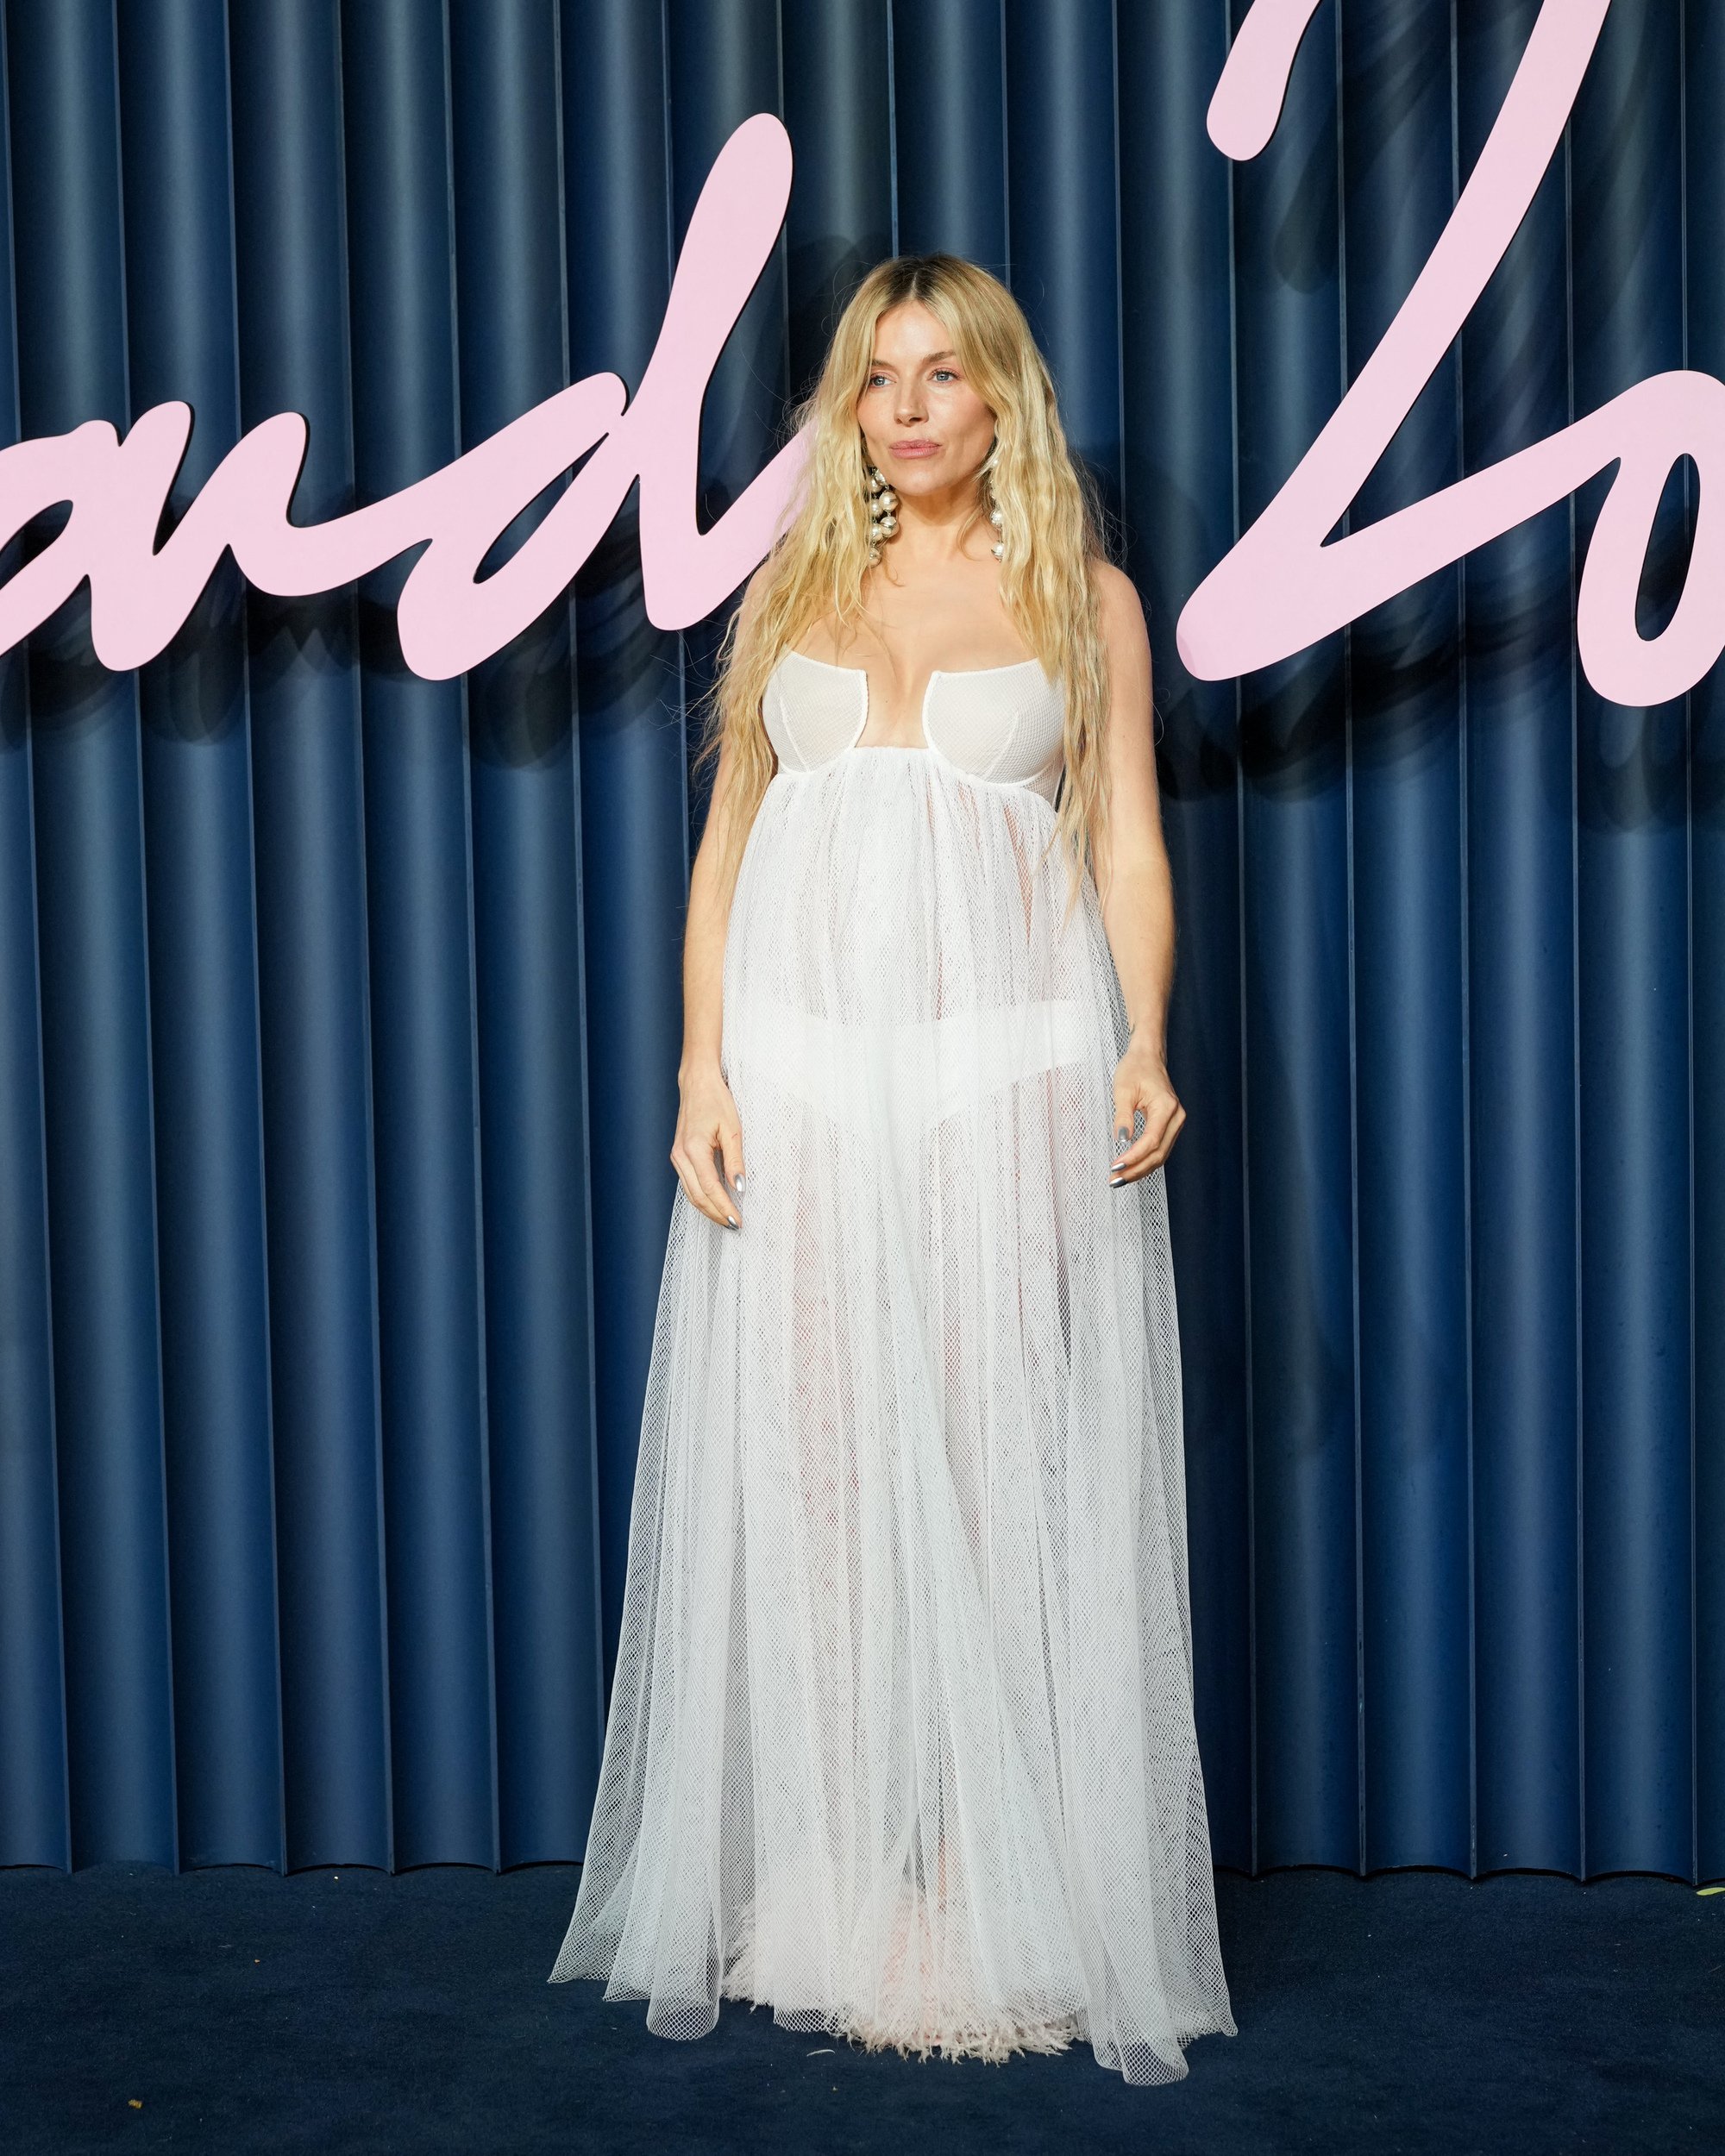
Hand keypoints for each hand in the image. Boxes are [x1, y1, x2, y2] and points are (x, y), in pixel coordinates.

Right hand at [671, 1062, 744, 1228]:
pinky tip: (715, 1202)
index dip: (723, 1207)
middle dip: (716, 1214)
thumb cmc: (716, 1101)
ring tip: (726, 1218)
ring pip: (690, 1193)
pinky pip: (689, 1183)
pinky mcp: (679, 1156)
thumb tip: (739, 1187)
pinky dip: (701, 1196)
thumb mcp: (733, 1129)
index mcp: (693, 1149)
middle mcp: (681, 1156)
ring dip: (708, 1208)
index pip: (709, 1188)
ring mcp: (677, 1156)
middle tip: (734, 1225)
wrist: (697, 1084)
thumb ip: (735, 1160)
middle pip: (697, 1196)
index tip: (737, 1221)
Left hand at [1109, 1033, 1184, 1183]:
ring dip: (1141, 1169)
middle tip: (1115, 1180)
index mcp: (1166, 1107)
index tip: (1116, 1167)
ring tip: (1120, 1179)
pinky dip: (1146, 1161)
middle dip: (1137, 1170)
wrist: (1148, 1057)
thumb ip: (1123, 1116)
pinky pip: (1160, 1148)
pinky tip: (1131, 1168)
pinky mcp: (1170, 1125)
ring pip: (1161, 1155)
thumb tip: (1122, 1141)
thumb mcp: (1123, 1090)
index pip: (1151, 1141)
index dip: (1134, 1158)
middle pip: (1159, 1153)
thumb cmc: (1135, 1068)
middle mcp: (1176, 1117)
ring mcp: (1175, 1122)